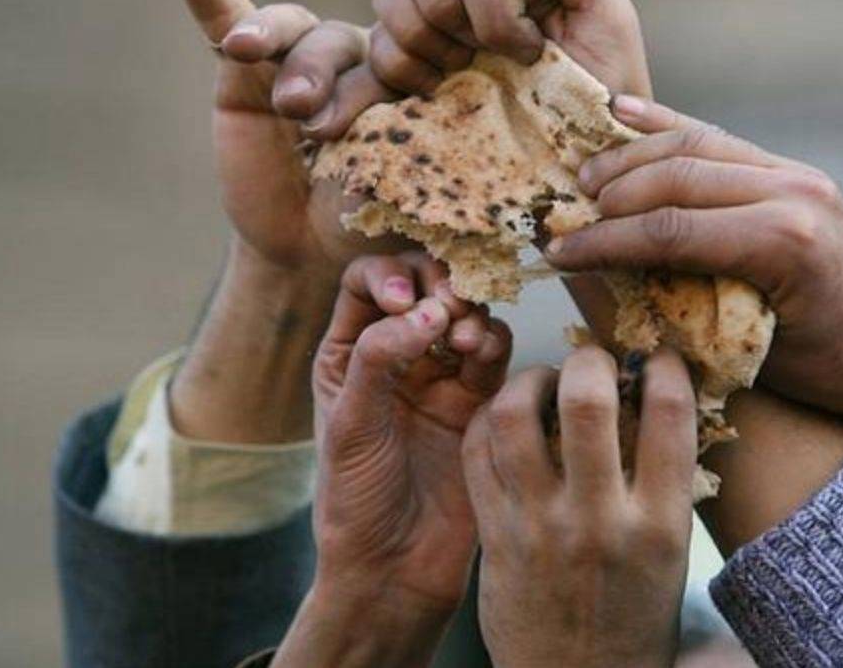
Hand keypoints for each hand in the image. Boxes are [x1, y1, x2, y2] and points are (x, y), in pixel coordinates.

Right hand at [161, 0, 394, 267]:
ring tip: (255, 63)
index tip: (388, 125)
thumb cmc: (371, 220)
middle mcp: (359, 54)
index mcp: (412, 75)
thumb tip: (424, 128)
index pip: (405, 55)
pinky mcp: (244, 66)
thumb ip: (412, 152)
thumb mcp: (402, 193)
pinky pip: (222, 10)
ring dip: (276, 42)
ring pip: (294, 29)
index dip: (393, 82)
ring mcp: (300, 55)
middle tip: (316, 128)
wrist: (312, 251)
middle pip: (344, 42)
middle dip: (327, 80)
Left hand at [274, 252, 510, 666]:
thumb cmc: (357, 501)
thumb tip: (427, 312)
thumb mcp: (351, 424)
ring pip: (464, 314)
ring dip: (468, 314)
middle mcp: (395, 356)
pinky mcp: (480, 402)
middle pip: (423, 285)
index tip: (404, 302)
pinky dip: (493, 343)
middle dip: (438, 285)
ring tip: (463, 342)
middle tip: (447, 307)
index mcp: (348, 353)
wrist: (397, 567)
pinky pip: (494, 354)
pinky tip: (481, 357)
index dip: (389, 275)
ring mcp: (440, 377)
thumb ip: (380, 359)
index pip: (366, 281)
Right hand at [367, 0, 650, 97]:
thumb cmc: (604, 83)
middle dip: (446, 14)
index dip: (488, 4)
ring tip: (465, 78)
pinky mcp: (402, 92)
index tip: (531, 48)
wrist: (593, 154)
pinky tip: (435, 97)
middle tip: (485, 56)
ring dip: (425, 49)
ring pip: (382, 11)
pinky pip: (370, 70)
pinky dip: (400, 79)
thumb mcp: (607, 13)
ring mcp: (420, 44)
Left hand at [462, 346, 696, 667]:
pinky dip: (489, 419)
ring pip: (515, 417)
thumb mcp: (670, 553)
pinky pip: (478, 453)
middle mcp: (599, 520)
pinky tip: (506, 416)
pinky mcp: (494, 536)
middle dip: (589, 360)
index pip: (670, 415)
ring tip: (542, 381)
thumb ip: (663, 481)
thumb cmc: (631, 616)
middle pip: (588, 401)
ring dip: (529, 380)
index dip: (664, 367)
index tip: (657, 358)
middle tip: (591, 361)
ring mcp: (539, 526)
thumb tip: (654, 399)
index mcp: (660, 523)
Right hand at [545, 95, 842, 518]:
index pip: (668, 229)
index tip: (556, 253)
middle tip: (563, 215)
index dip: (603, 241)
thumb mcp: (752, 353)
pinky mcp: (797, 173)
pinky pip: (723, 142)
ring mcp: (799, 175)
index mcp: (783, 241)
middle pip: (675, 175)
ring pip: (696, 145)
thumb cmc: (833, 372)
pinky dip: (671, 128)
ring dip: (632, 157)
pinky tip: (627, 116)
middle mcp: (793, 193)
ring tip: (584, 177)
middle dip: (610, 194)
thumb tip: (605, 286)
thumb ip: (684, 310)